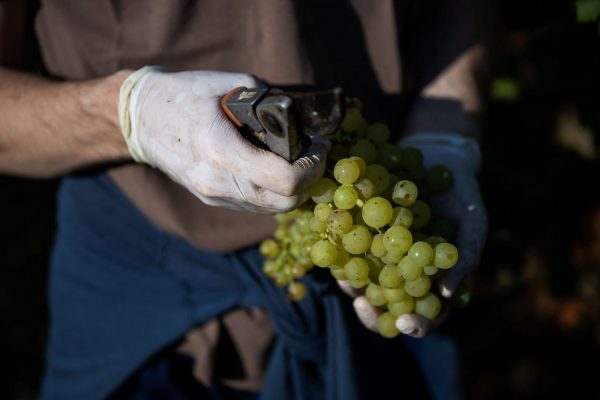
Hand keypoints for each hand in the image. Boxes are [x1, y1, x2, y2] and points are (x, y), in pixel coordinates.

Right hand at [118, 66, 328, 212]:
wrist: (140, 119)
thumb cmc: (184, 95)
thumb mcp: (230, 85)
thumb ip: (269, 103)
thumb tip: (301, 119)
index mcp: (222, 152)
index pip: (285, 180)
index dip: (312, 167)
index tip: (318, 147)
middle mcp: (218, 183)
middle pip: (285, 202)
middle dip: (309, 180)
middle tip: (313, 155)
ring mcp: (214, 196)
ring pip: (273, 209)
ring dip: (293, 188)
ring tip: (295, 159)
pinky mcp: (212, 199)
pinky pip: (256, 206)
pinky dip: (274, 191)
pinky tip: (273, 167)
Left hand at [340, 132, 486, 337]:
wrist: (438, 160)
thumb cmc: (462, 198)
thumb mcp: (472, 223)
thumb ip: (464, 257)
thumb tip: (448, 294)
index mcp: (433, 283)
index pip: (428, 317)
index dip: (417, 326)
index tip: (405, 321)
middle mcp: (403, 276)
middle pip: (386, 309)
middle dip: (372, 314)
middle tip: (363, 305)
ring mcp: (380, 257)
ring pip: (362, 284)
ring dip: (351, 286)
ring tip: (344, 279)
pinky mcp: (361, 235)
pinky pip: (346, 250)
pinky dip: (339, 252)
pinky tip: (334, 246)